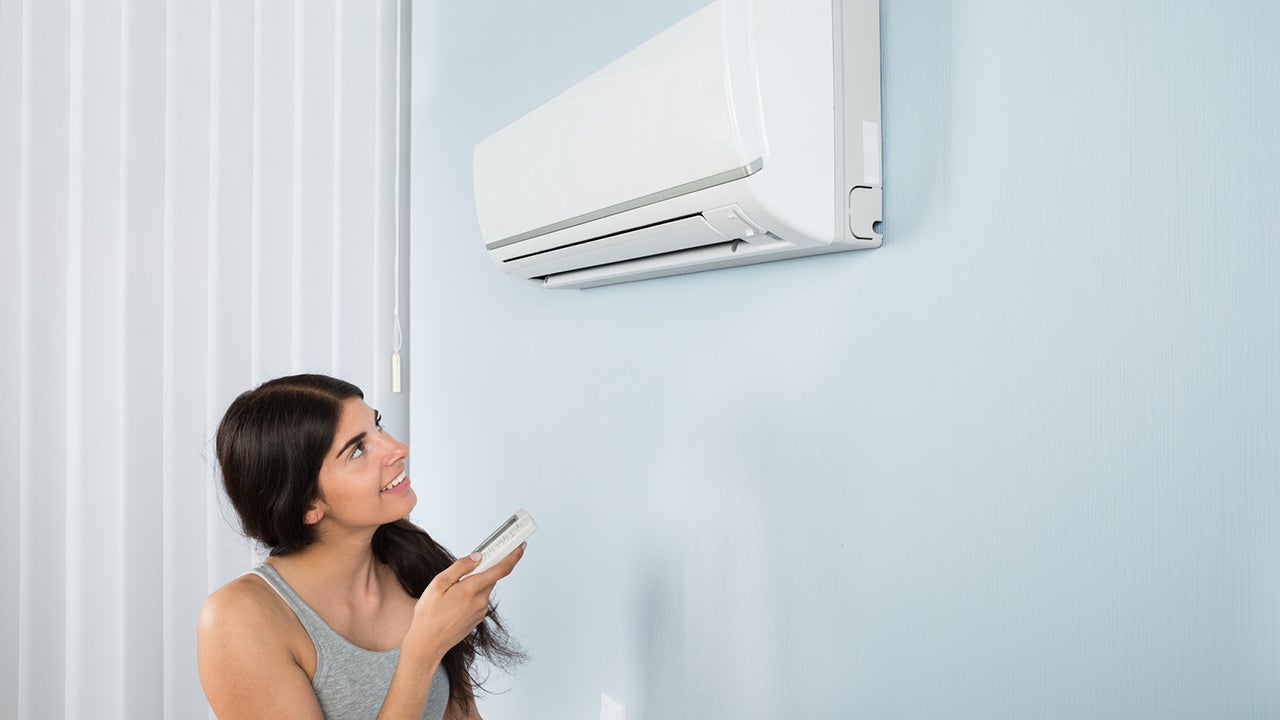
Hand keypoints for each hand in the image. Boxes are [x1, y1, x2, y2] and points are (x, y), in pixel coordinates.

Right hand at [406, 543, 525, 660]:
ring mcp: (481, 611)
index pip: (501, 569)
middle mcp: (481, 601)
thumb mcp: (438, 584)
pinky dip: (471, 595)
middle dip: (483, 569)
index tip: (521, 546)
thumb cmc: (429, 614)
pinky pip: (479, 600)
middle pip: (490, 577)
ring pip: (483, 589)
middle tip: (469, 566)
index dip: (514, 556)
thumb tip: (477, 556)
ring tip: (452, 591)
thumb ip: (460, 567)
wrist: (427, 643)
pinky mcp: (478, 619)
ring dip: (474, 584)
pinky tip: (454, 602)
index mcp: (472, 589)